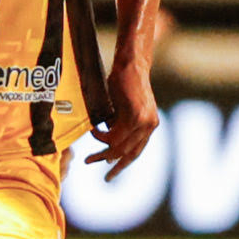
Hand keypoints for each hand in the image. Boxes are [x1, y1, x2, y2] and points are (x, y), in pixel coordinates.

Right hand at [84, 59, 159, 177]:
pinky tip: (93, 130)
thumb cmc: (124, 82)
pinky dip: (102, 135)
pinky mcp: (135, 115)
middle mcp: (150, 126)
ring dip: (102, 149)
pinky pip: (115, 134)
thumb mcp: (122, 109)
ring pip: (120, 146)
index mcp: (149, 126)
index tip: (109, 174)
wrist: (131, 63)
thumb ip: (118, 125)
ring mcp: (144, 121)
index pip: (135, 152)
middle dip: (107, 160)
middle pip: (128, 153)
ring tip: (88, 144)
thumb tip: (108, 146)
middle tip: (90, 162)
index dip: (122, 164)